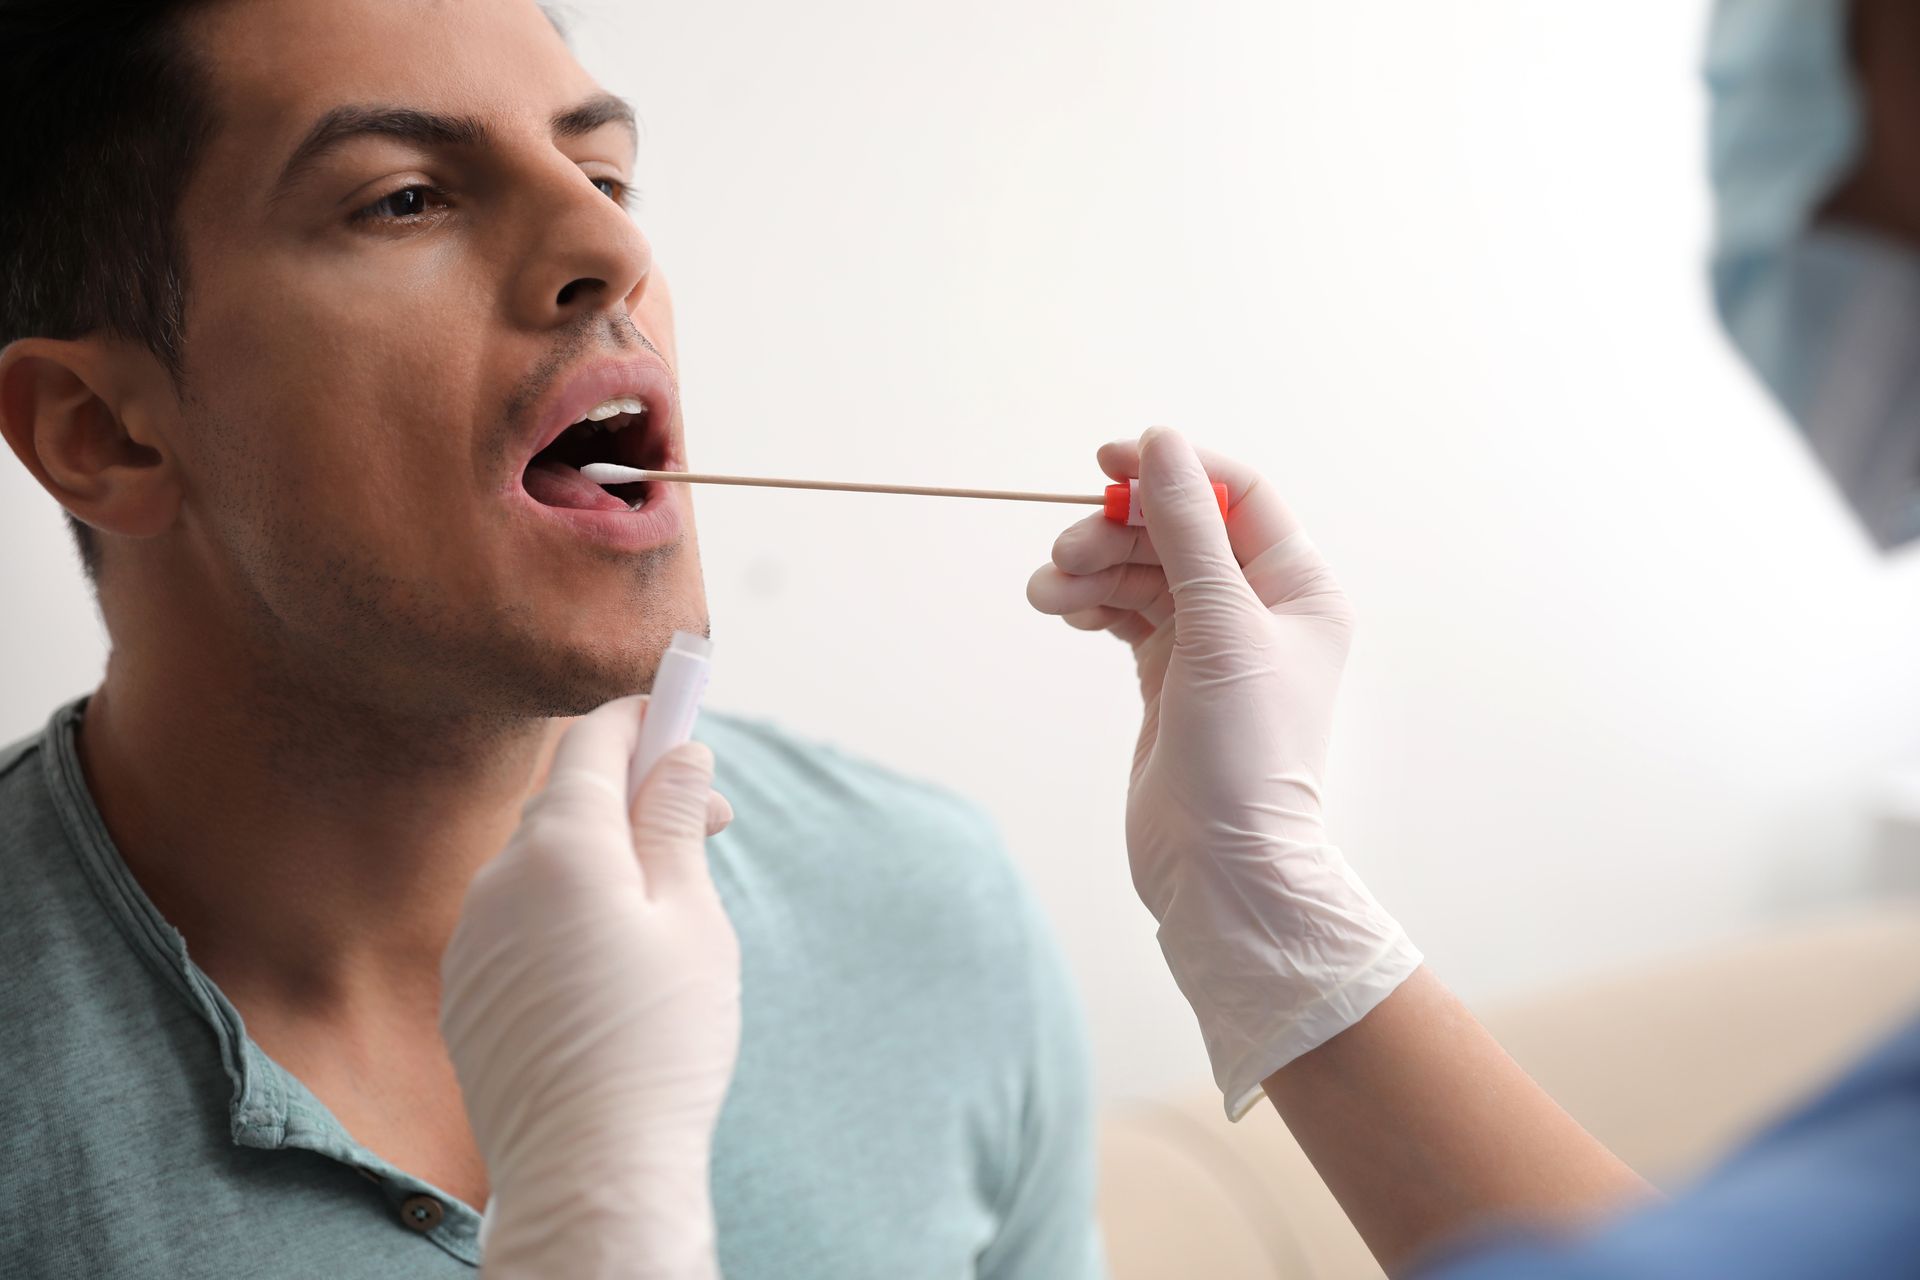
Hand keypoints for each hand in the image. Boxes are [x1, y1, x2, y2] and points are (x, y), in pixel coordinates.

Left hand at [441, 696, 737, 1279]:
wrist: (589, 1171)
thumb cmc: (659, 1044)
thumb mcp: (692, 918)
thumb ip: (674, 822)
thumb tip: (677, 754)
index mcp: (561, 847)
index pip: (591, 742)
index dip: (639, 716)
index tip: (679, 711)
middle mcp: (500, 879)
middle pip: (567, 801)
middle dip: (632, 796)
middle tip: (707, 826)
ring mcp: (473, 937)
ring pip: (541, 864)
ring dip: (600, 859)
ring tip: (665, 911)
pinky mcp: (466, 991)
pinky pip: (518, 920)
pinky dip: (565, 913)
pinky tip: (611, 966)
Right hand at [1028, 427, 1420, 1118]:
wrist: (1222, 870)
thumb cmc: (1245, 756)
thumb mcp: (1218, 628)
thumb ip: (1187, 530)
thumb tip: (1160, 444)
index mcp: (1298, 589)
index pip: (1237, 496)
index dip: (1174, 471)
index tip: (1106, 462)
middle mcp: (1260, 610)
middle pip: (1178, 533)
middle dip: (1116, 533)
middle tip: (1063, 553)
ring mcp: (1212, 645)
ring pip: (1143, 573)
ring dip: (1092, 571)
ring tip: (1049, 594)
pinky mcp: (1170, 678)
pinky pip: (1126, 614)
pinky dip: (1092, 604)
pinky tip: (1062, 611)